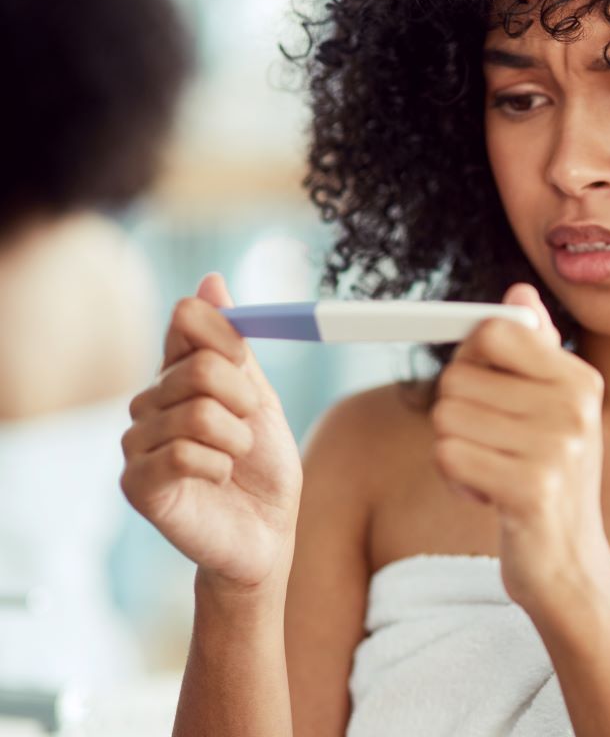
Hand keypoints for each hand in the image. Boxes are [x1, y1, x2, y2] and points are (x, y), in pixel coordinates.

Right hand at [119, 272, 302, 594]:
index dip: (224, 333)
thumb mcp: (259, 398)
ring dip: (235, 440)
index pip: (187, 320)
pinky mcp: (137, 483)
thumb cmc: (263, 469)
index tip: (246, 360)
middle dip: (241, 398)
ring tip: (235, 459)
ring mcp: (137, 443)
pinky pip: (183, 454)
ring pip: (196, 413)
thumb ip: (235, 345)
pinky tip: (218, 480)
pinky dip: (218, 466)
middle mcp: (150, 403)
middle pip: (196, 368)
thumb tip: (211, 280)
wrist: (266, 535)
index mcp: (179, 376)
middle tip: (249, 427)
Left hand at [430, 283, 609, 610]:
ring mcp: (557, 450)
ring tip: (493, 471)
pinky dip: (455, 478)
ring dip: (455, 449)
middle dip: (457, 412)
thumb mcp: (552, 411)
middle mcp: (575, 408)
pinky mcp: (530, 490)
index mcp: (580, 379)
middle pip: (458, 376)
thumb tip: (518, 292)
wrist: (571, 566)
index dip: (470, 357)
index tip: (484, 389)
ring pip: (446, 417)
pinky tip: (487, 495)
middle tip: (492, 445)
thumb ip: (535, 349)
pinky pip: (448, 455)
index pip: (494, 330)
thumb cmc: (550, 479)